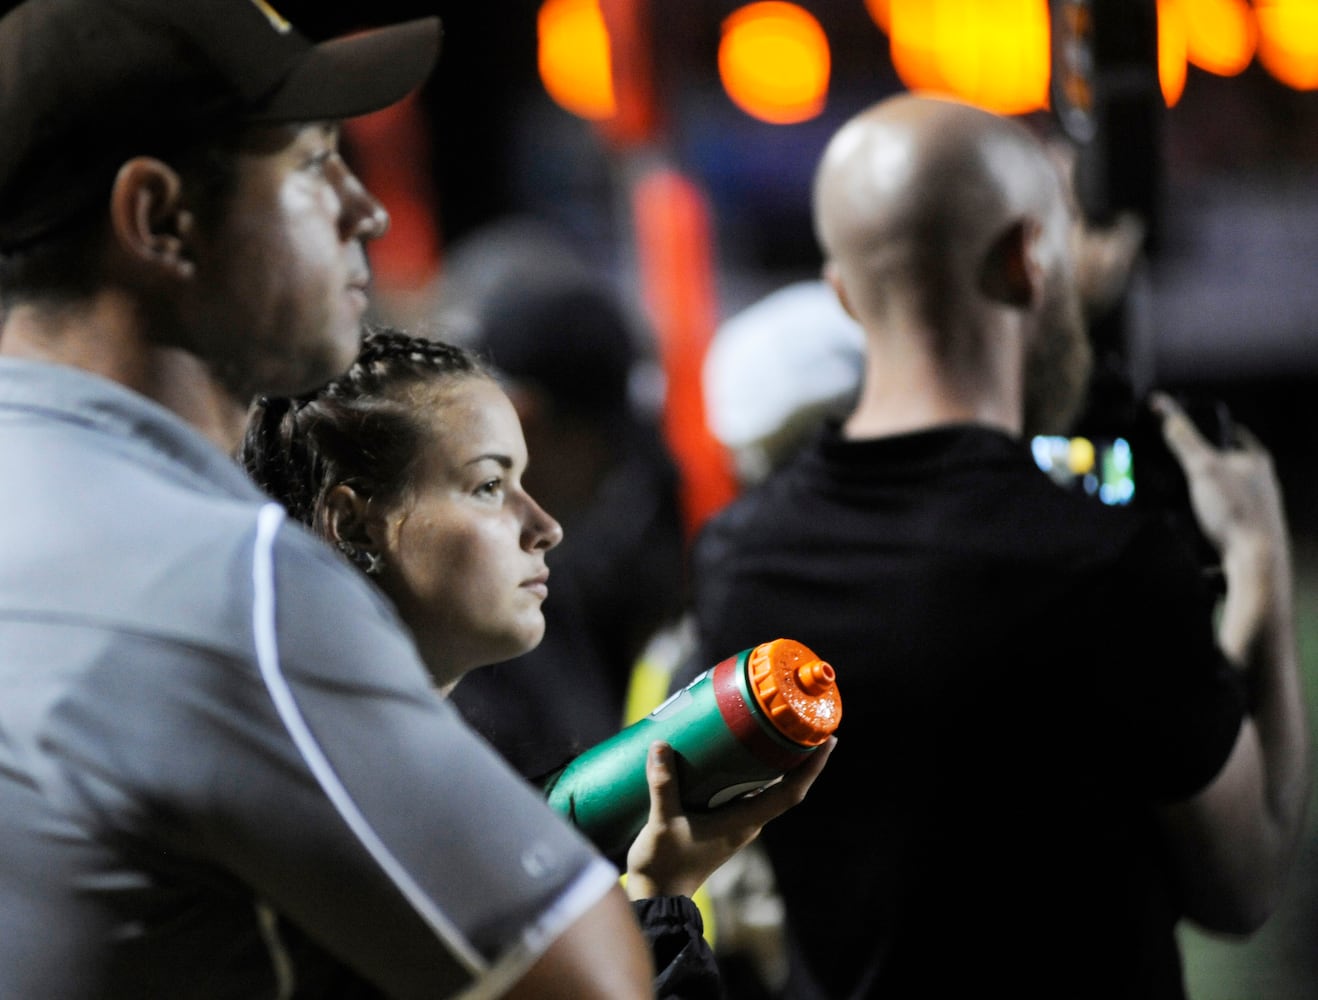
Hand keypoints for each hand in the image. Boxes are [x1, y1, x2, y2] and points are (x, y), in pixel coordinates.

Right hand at [623, 736, 835, 900]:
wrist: (659, 895)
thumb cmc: (666, 864)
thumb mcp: (663, 822)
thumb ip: (662, 784)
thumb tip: (660, 744)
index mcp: (745, 823)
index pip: (790, 793)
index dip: (812, 767)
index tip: (827, 741)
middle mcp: (748, 822)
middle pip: (785, 785)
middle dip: (798, 755)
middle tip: (803, 719)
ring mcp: (736, 822)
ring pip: (766, 787)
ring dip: (775, 760)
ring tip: (776, 726)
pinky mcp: (722, 820)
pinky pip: (746, 790)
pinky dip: (750, 769)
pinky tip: (739, 749)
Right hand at [1150, 391, 1291, 665]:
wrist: (1254, 562)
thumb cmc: (1235, 512)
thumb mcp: (1201, 468)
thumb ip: (1182, 437)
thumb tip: (1161, 406)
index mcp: (1256, 460)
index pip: (1230, 433)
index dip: (1206, 430)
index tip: (1184, 432)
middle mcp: (1262, 482)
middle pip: (1225, 464)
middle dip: (1200, 466)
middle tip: (1174, 469)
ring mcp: (1259, 508)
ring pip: (1225, 492)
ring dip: (1202, 494)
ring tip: (1180, 499)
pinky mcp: (1251, 531)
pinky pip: (1225, 516)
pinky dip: (1208, 517)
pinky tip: (1193, 525)